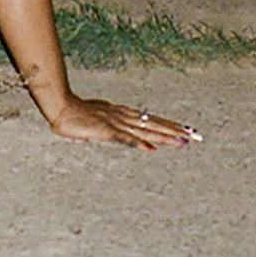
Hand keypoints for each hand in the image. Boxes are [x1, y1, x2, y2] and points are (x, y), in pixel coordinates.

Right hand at [48, 97, 197, 150]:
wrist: (59, 107)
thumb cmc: (74, 115)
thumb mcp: (95, 124)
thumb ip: (105, 131)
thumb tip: (110, 140)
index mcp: (122, 114)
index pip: (150, 120)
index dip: (168, 126)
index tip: (186, 130)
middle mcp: (123, 117)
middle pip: (154, 124)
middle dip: (175, 131)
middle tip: (196, 136)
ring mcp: (115, 123)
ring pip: (145, 131)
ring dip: (164, 136)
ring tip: (183, 142)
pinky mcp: (106, 131)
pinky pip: (125, 139)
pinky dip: (138, 144)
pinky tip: (151, 149)